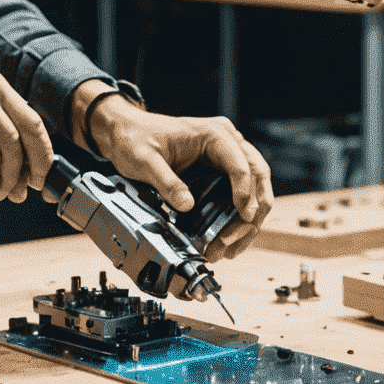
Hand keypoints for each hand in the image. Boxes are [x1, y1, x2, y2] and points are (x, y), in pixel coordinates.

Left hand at [73, 84, 274, 260]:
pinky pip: (239, 196)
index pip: (241, 163)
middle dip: (250, 213)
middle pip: (258, 177)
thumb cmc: (136, 139)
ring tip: (230, 249)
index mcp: (213, 134)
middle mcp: (226, 143)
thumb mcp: (145, 161)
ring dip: (246, 222)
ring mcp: (226, 157)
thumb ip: (167, 182)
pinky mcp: (219, 172)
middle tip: (233, 240)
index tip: (242, 215)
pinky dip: (237, 219)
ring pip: (254, 189)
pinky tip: (229, 241)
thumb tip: (188, 205)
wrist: (126, 134)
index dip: (244, 191)